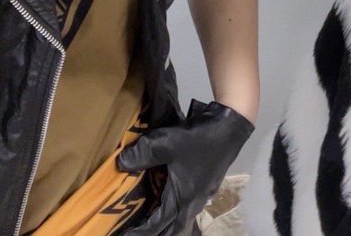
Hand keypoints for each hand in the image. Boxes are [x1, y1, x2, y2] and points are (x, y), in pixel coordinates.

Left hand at [116, 99, 253, 234]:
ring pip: (184, 216)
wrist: (230, 125)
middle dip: (158, 232)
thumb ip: (141, 154)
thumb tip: (120, 163)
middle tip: (140, 232)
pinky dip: (178, 210)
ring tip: (154, 218)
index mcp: (184, 197)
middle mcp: (195, 200)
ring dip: (169, 223)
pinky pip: (190, 206)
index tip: (126, 235)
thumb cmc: (199, 138)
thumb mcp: (166, 143)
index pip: (159, 224)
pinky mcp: (208, 183)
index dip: (141, 232)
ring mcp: (204, 193)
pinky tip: (172, 197)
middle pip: (174, 227)